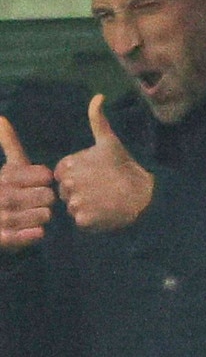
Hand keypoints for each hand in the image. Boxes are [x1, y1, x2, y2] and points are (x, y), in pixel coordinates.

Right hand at [0, 117, 54, 250]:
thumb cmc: (5, 193)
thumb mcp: (8, 169)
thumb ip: (9, 145)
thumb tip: (2, 118)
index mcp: (6, 176)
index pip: (46, 176)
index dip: (47, 182)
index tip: (39, 185)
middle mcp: (3, 194)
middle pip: (49, 196)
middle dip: (47, 201)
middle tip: (36, 203)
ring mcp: (2, 216)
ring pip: (45, 215)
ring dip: (43, 217)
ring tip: (33, 216)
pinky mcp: (3, 238)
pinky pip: (34, 234)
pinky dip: (36, 233)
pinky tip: (33, 230)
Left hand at [54, 94, 153, 230]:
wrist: (144, 195)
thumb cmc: (125, 166)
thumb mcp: (110, 141)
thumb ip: (97, 120)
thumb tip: (97, 95)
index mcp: (71, 164)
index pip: (63, 174)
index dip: (79, 175)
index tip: (96, 176)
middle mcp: (70, 183)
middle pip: (66, 191)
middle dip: (81, 191)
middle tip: (102, 189)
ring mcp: (76, 202)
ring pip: (72, 207)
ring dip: (85, 206)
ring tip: (105, 200)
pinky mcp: (83, 220)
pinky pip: (80, 221)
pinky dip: (91, 220)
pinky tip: (105, 211)